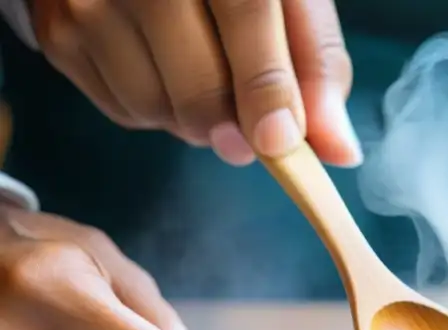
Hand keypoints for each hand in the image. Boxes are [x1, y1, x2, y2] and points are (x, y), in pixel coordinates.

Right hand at [31, 0, 360, 165]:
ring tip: (206, 83)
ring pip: (157, 107)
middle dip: (234, 126)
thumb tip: (342, 150)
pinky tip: (166, 74)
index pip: (246, 10)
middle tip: (251, 136)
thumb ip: (317, 66)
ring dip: (197, 124)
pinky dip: (157, 113)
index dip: (266, 84)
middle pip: (197, 81)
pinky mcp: (59, 29)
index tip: (280, 141)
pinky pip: (123, 110)